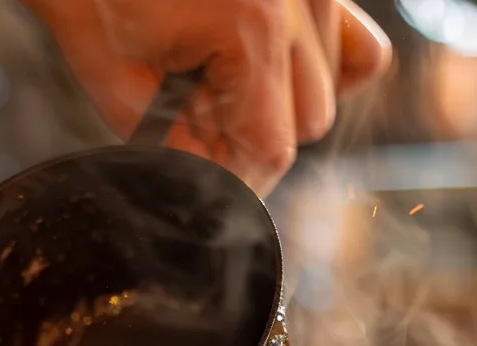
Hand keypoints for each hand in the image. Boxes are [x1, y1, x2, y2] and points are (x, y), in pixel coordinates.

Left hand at [22, 0, 390, 195]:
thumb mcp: (119, 84)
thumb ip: (175, 147)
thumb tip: (213, 191)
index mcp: (252, 23)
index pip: (271, 146)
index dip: (236, 178)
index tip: (207, 185)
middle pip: (310, 120)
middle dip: (254, 134)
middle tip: (200, 118)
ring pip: (331, 87)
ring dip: (281, 101)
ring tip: (219, 76)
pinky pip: (357, 46)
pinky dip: (321, 68)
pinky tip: (270, 69)